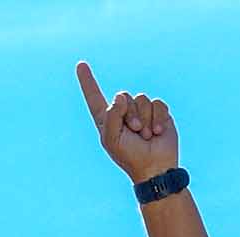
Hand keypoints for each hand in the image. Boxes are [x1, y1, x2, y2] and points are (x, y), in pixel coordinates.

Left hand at [77, 62, 178, 180]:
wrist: (155, 168)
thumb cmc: (130, 156)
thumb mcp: (112, 139)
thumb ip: (111, 115)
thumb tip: (121, 97)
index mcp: (107, 119)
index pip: (95, 97)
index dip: (87, 81)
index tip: (80, 65)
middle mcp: (123, 112)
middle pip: (123, 96)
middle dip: (130, 114)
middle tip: (135, 132)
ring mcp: (142, 111)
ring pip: (141, 98)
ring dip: (145, 119)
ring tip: (146, 135)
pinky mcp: (158, 112)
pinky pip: (158, 103)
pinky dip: (158, 118)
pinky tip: (158, 132)